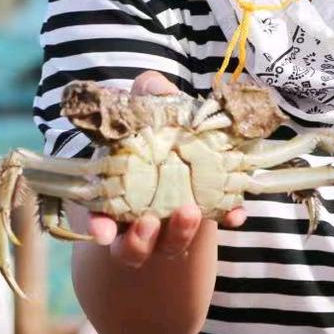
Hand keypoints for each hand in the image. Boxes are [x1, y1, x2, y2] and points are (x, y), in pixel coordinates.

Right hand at [86, 70, 246, 266]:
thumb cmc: (157, 123)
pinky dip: (224, 218)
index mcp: (115, 194)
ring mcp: (173, 222)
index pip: (99, 220)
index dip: (98, 227)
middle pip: (133, 246)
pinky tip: (235, 213)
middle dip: (140, 241)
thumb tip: (151, 87)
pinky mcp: (207, 213)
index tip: (102, 232)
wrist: (190, 134)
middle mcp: (139, 218)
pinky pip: (216, 222)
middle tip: (149, 223)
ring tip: (191, 212)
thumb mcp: (148, 108)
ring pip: (171, 244)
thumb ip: (147, 95)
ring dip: (179, 233)